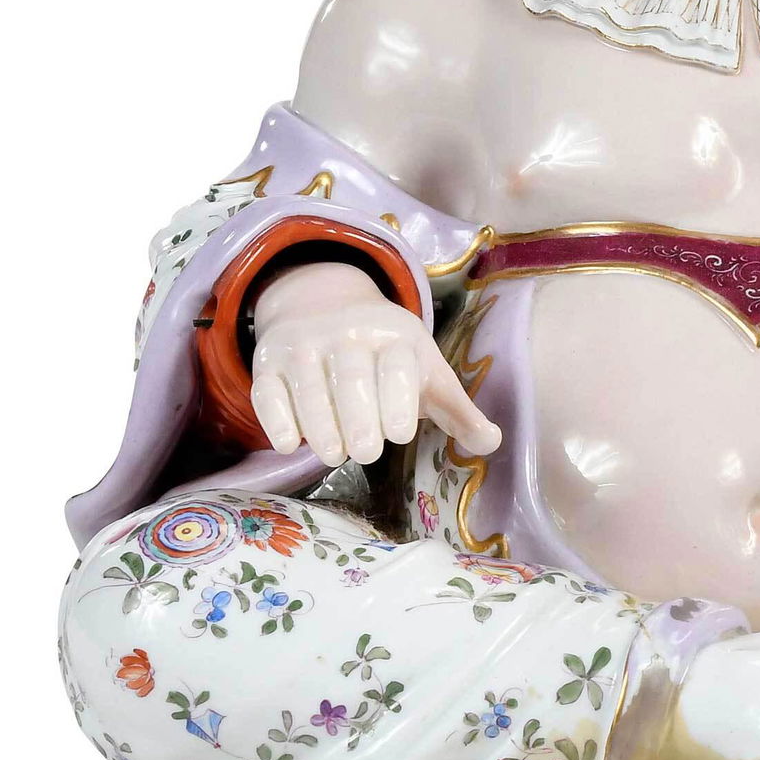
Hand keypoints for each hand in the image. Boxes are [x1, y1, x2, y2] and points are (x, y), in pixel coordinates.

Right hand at [249, 261, 501, 465]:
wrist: (325, 304)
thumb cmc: (389, 356)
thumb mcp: (427, 372)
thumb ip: (457, 411)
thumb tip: (492, 443)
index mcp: (396, 335)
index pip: (396, 365)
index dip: (397, 400)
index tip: (398, 434)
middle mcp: (348, 333)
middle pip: (352, 378)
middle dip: (359, 420)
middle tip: (365, 452)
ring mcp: (305, 345)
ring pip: (309, 387)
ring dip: (320, 426)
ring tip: (334, 455)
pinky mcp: (270, 361)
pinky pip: (267, 390)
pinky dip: (277, 418)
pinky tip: (289, 445)